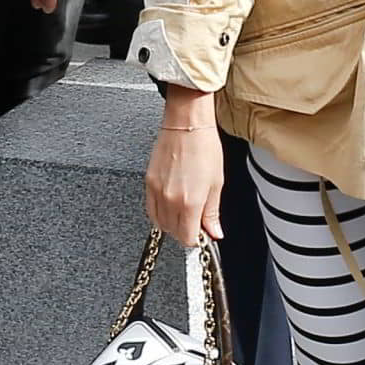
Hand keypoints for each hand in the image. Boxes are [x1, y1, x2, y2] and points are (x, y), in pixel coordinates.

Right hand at [145, 95, 222, 245]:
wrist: (187, 126)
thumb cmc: (204, 148)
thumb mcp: (216, 184)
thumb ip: (212, 213)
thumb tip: (214, 232)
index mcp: (189, 202)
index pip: (187, 238)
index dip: (196, 239)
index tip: (202, 233)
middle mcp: (170, 200)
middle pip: (173, 233)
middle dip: (185, 232)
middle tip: (196, 222)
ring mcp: (156, 192)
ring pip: (159, 223)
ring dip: (172, 224)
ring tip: (185, 213)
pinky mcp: (148, 183)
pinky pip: (150, 209)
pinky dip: (160, 213)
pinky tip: (171, 205)